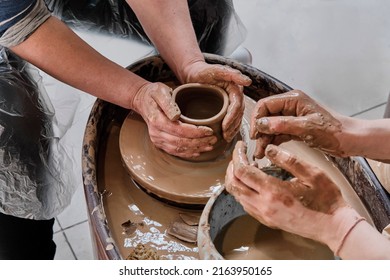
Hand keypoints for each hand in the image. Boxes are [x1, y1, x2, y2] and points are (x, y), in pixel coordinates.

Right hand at [131, 82, 216, 157]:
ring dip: (195, 149)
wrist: (142, 100)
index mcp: (157, 120)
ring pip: (178, 149)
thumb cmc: (153, 93)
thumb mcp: (160, 91)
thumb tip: (176, 115)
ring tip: (209, 145)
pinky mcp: (159, 143)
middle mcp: (156, 133)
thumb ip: (168, 103)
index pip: (179, 130)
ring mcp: (157, 139)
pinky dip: (187, 153)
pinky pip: (174, 151)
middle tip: (213, 139)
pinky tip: (198, 151)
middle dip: (199, 142)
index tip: (209, 130)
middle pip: (180, 142)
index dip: (196, 132)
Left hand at [183, 61, 251, 141]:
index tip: (225, 127)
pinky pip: (231, 119)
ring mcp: (230, 102)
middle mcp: (235, 96)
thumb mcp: (217, 70)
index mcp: (235, 88)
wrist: (194, 73)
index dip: (232, 117)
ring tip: (226, 138)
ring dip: (233, 129)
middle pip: (238, 114)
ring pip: (236, 118)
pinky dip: (229, 128)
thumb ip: (232, 74)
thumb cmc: (203, 71)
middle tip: (226, 136)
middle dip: (233, 126)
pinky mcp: (225, 108)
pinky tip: (225, 135)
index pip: (237, 106)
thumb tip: (248, 81)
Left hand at [225, 141, 346, 242]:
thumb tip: (268, 150)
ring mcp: (264, 215)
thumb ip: (288, 160)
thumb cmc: (326, 200)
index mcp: (273, 191)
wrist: (334, 227)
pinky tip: (252, 183)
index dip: (237, 156)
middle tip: (239, 155)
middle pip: (233, 185)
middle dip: (232, 167)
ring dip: (236, 180)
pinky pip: (246, 205)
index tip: (240, 147)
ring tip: (245, 166)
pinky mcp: (267, 221)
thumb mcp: (312, 173)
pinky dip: (242, 191)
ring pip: (237, 196)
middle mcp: (264, 205)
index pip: (242, 171)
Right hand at [250, 90, 345, 157]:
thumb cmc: (334, 131)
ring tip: (260, 153)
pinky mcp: (295, 128)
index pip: (265, 105)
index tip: (254, 134)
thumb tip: (260, 124)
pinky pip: (278, 133)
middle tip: (256, 146)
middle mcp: (291, 106)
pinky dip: (272, 142)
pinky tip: (267, 151)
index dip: (257, 119)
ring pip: (270, 127)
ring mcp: (293, 118)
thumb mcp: (306, 127)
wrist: (350, 140)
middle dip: (259, 131)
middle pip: (266, 116)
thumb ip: (282, 124)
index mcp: (293, 99)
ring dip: (264, 139)